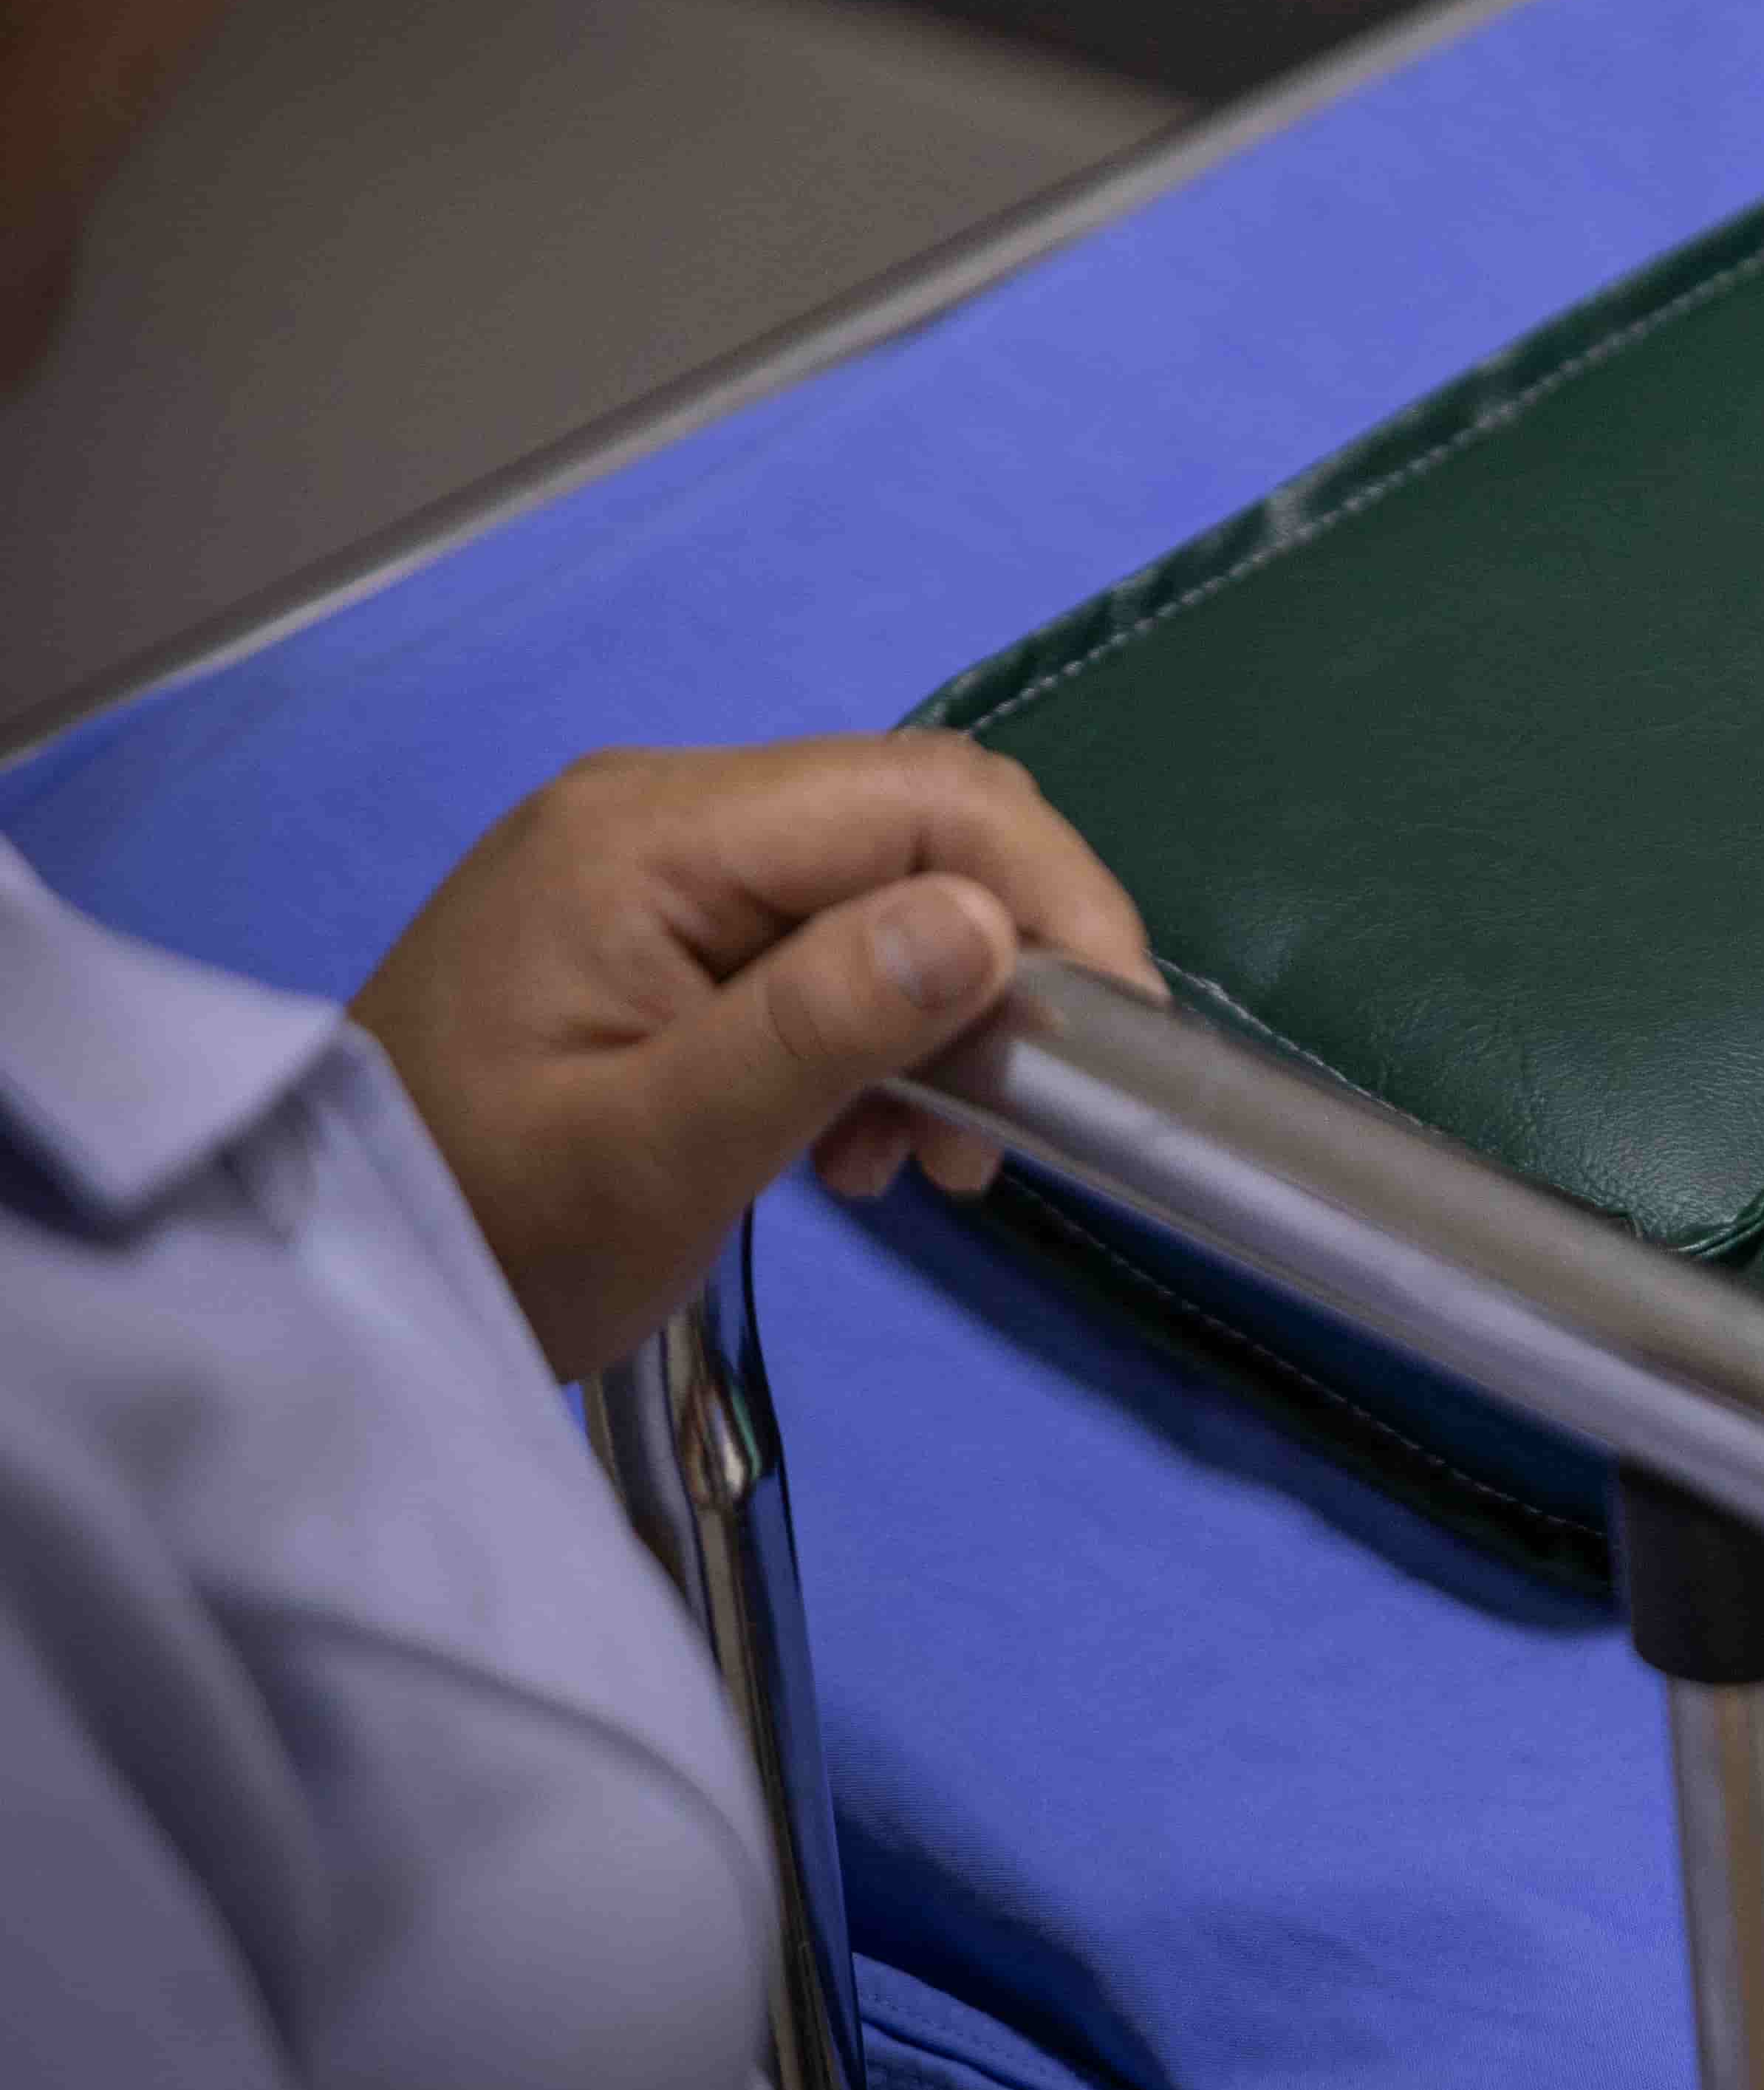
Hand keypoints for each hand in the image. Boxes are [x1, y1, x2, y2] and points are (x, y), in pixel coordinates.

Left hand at [350, 734, 1157, 1378]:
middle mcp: (656, 814)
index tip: (1113, 1032)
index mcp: (648, 836)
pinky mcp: (660, 930)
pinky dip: (882, 1033)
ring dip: (949, 1013)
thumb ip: (818, 1027)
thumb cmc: (480, 1231)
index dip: (1049, 894)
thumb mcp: (655, 1154)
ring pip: (887, 888)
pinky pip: (826, 940)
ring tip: (932, 1154)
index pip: (922, 798)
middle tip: (1019, 1117)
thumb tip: (987, 924)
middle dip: (1008, 960)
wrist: (324, 1291)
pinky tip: (859, 1137)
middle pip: (917, 827)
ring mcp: (652, 866)